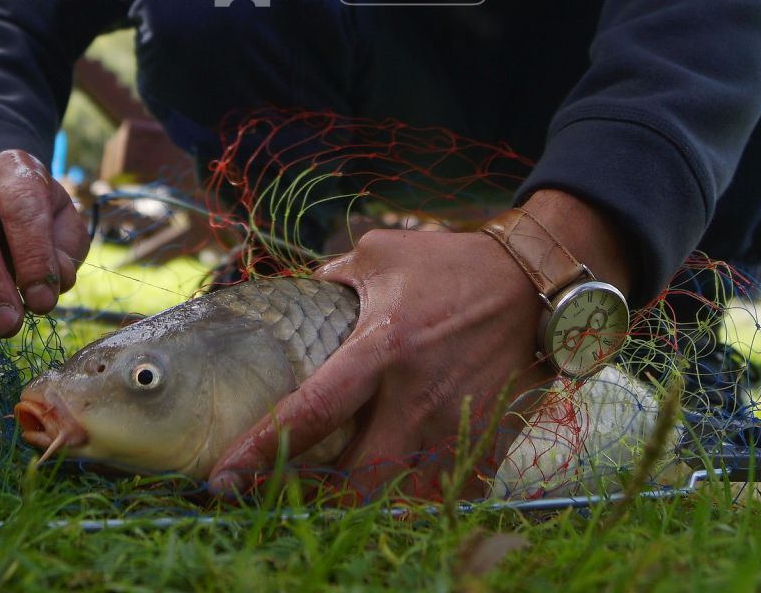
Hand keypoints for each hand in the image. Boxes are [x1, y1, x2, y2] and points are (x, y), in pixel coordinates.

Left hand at [206, 225, 547, 501]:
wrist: (536, 284)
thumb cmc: (452, 265)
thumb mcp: (381, 255)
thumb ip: (332, 277)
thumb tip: (298, 291)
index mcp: (380, 349)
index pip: (310, 411)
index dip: (262, 450)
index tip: (224, 480)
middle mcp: (415, 397)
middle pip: (357, 481)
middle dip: (319, 501)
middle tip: (288, 499)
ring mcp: (455, 426)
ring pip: (404, 498)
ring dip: (370, 506)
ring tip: (341, 504)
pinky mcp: (487, 443)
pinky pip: (448, 493)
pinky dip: (420, 499)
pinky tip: (400, 493)